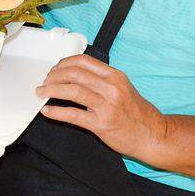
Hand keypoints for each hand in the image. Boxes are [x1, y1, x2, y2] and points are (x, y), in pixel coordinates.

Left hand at [35, 54, 166, 160]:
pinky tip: (47, 111)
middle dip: (54, 76)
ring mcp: (107, 106)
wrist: (153, 135)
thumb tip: (73, 73)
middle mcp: (111, 88)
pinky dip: (56, 112)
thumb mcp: (122, 87)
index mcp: (114, 76)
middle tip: (44, 82)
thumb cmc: (136, 112)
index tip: (54, 69)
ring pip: (72, 91)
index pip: (83, 61)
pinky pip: (73, 115)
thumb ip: (101, 79)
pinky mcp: (102, 124)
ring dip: (51, 90)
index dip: (63, 63)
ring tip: (41, 93)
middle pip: (74, 73)